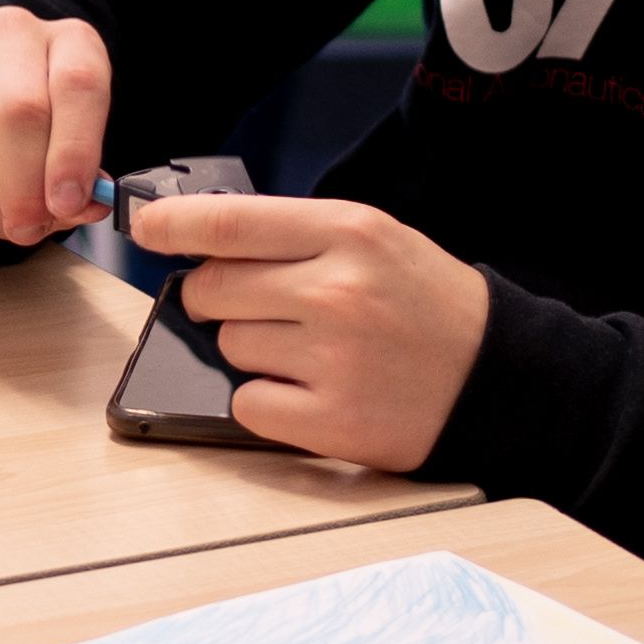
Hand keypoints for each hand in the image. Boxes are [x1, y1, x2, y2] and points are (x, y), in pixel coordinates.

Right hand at [0, 7, 117, 242]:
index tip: (65, 202)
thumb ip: (74, 194)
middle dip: (23, 183)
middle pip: (23, 108)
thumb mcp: (47, 180)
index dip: (76, 149)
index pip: (80, 82)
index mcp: (70, 45)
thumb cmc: (4, 156)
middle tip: (20, 223)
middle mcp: (15, 30)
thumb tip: (92, 204)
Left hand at [128, 193, 486, 469]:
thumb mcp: (373, 239)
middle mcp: (337, 291)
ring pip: (229, 347)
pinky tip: (310, 390)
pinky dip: (266, 401)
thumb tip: (202, 242)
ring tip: (309, 350)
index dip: (172, 224)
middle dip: (216, 297)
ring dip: (252, 350)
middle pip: (214, 288)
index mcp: (348, 232)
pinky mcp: (333, 421)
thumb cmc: (425, 303)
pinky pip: (248, 404)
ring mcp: (334, 359)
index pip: (230, 223)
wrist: (498, 376)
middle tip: (256, 305)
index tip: (144, 227)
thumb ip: (295, 236)